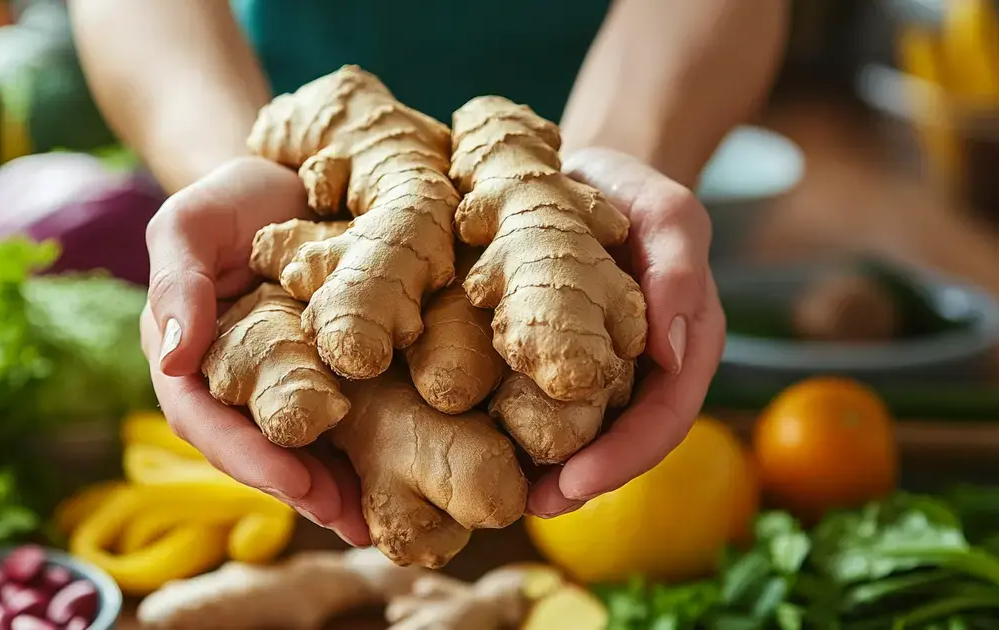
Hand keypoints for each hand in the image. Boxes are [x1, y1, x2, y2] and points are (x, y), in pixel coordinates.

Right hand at [139, 157, 370, 546]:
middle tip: (351, 517)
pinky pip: (350, 418)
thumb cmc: (228, 201)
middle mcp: (238, 386)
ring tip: (387, 519)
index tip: (293, 481)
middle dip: (305, 489)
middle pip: (262, 451)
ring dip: (342, 487)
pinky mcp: (335, 373)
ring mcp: (288, 384)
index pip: (207, 423)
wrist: (287, 178)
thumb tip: (173, 357)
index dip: (247, 457)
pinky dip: (376, 448)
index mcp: (192, 362)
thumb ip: (175, 284)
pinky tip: (414, 472)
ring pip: (308, 447)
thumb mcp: (187, 225)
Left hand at [526, 147, 726, 517]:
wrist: (585, 172)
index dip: (624, 458)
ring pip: (574, 432)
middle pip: (617, 443)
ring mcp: (594, 368)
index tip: (577, 485)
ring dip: (542, 470)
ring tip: (498, 493)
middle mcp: (638, 371)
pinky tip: (475, 443)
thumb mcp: (668, 213)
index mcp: (680, 348)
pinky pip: (533, 399)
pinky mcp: (548, 356)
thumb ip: (679, 271)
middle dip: (577, 482)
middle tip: (528, 506)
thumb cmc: (634, 192)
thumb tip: (671, 352)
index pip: (663, 419)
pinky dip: (510, 427)